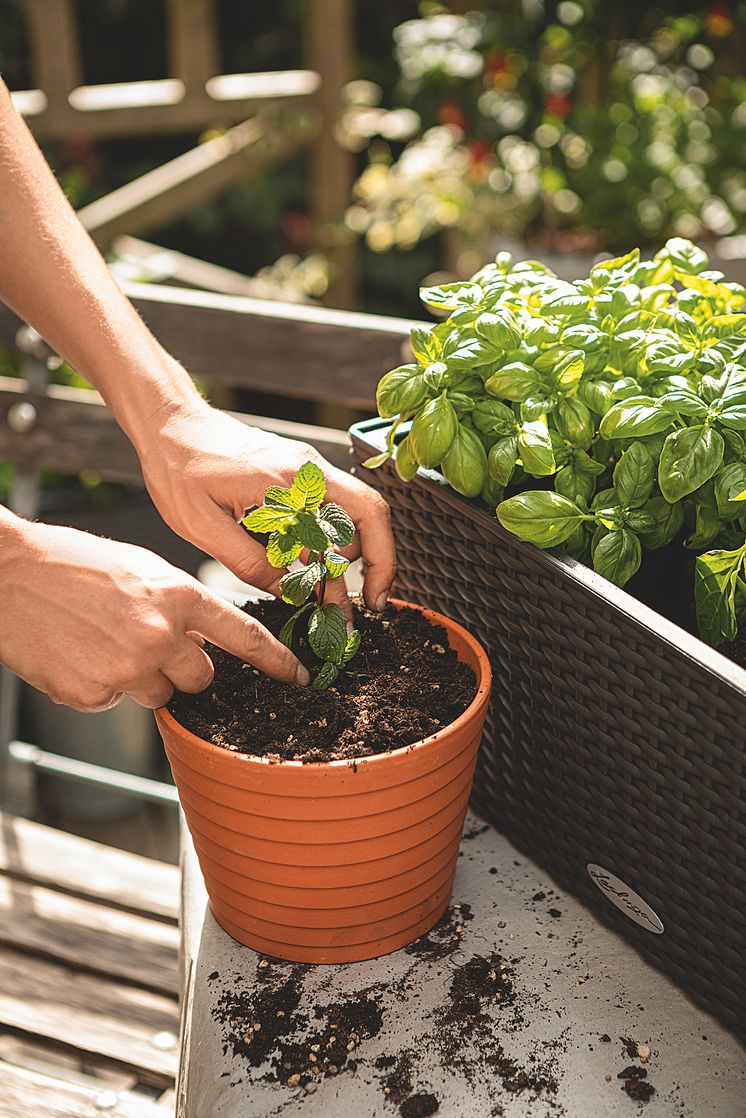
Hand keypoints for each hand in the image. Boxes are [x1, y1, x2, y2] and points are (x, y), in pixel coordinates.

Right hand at [0, 520, 309, 711]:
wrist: (7, 575)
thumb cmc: (73, 564)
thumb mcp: (142, 570)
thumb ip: (180, 606)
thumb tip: (205, 644)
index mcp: (177, 596)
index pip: (244, 636)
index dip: (276, 661)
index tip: (298, 676)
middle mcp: (159, 636)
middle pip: (202, 678)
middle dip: (184, 667)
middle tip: (147, 641)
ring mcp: (126, 670)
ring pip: (159, 693)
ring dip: (141, 676)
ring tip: (103, 640)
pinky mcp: (92, 695)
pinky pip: (115, 701)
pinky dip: (103, 684)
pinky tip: (79, 653)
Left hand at [137, 403, 396, 621]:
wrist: (170, 423)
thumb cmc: (179, 468)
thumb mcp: (203, 526)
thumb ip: (249, 563)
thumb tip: (287, 593)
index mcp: (292, 481)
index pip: (360, 520)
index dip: (378, 564)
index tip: (367, 602)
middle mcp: (309, 470)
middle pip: (369, 516)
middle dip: (373, 564)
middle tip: (358, 606)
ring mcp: (306, 470)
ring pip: (350, 515)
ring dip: (345, 554)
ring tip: (323, 590)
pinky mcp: (296, 474)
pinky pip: (327, 508)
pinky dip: (326, 540)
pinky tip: (304, 564)